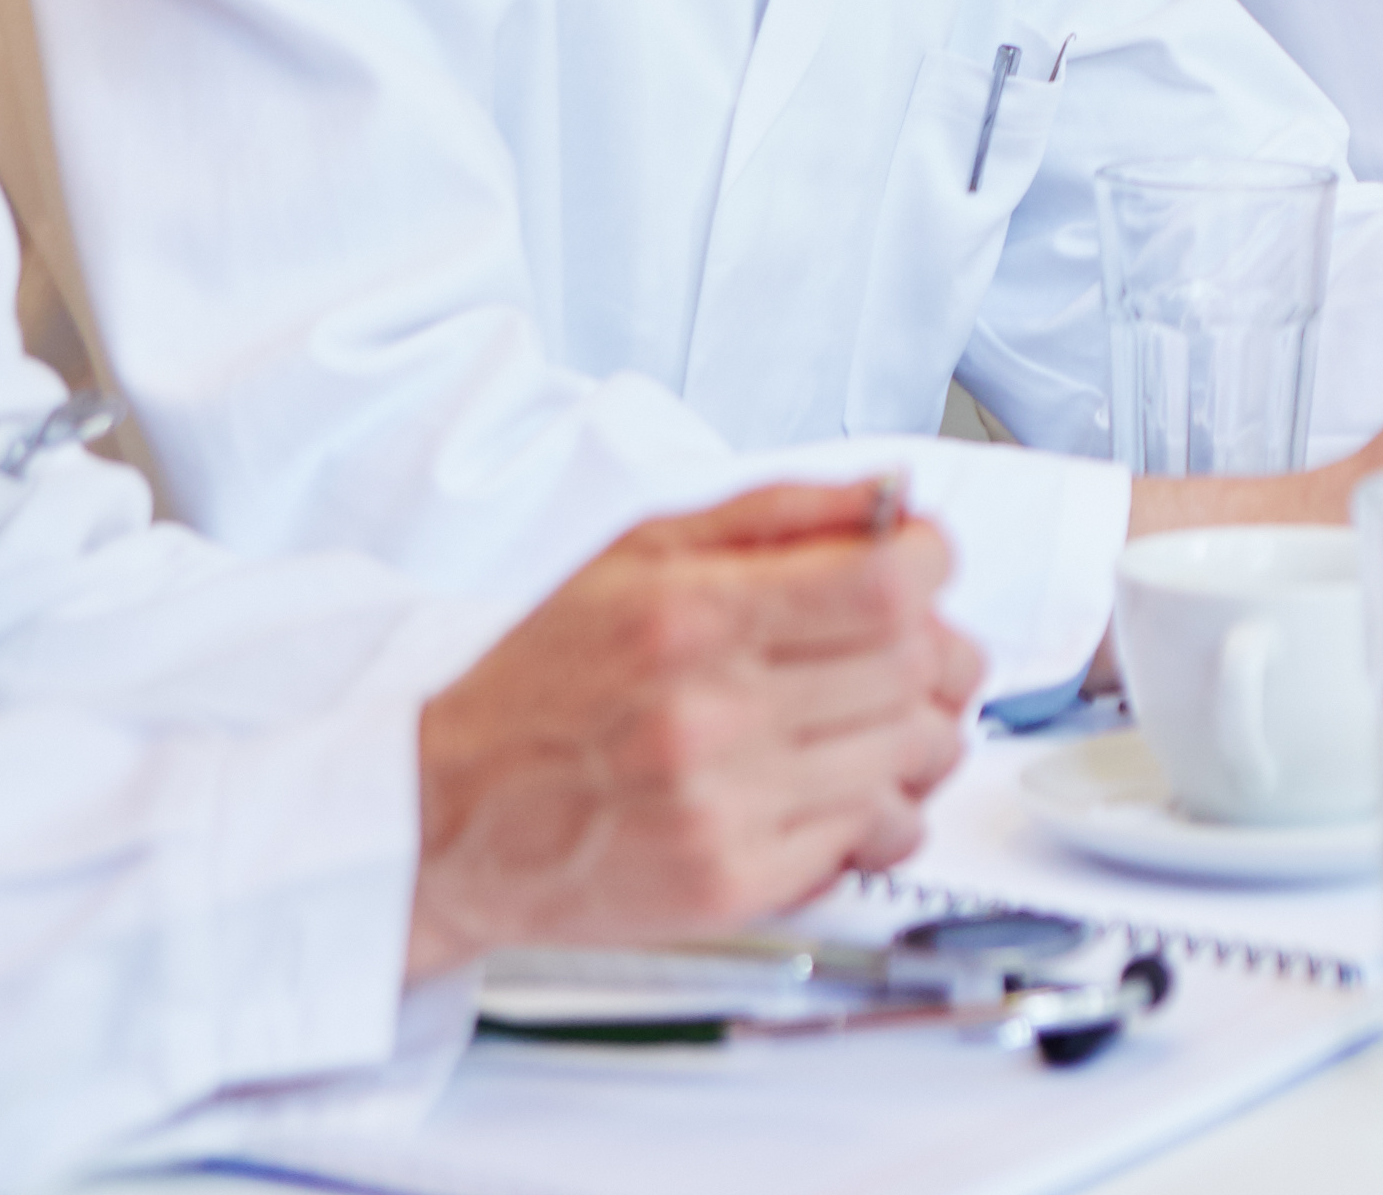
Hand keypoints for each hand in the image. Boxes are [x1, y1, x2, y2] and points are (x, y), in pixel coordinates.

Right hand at [404, 480, 980, 980]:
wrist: (446, 811)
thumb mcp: (640, 552)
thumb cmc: (543, 679)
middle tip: (910, 641)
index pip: (884, 586)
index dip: (930, 563)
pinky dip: (878, 806)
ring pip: (909, 757)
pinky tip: (837, 782)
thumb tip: (890, 498)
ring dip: (918, 729)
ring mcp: (724, 809)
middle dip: (936, 646)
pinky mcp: (731, 884)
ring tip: (876, 715)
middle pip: (912, 669)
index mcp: (692, 617)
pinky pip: (870, 837)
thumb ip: (776, 514)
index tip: (922, 561)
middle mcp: (711, 715)